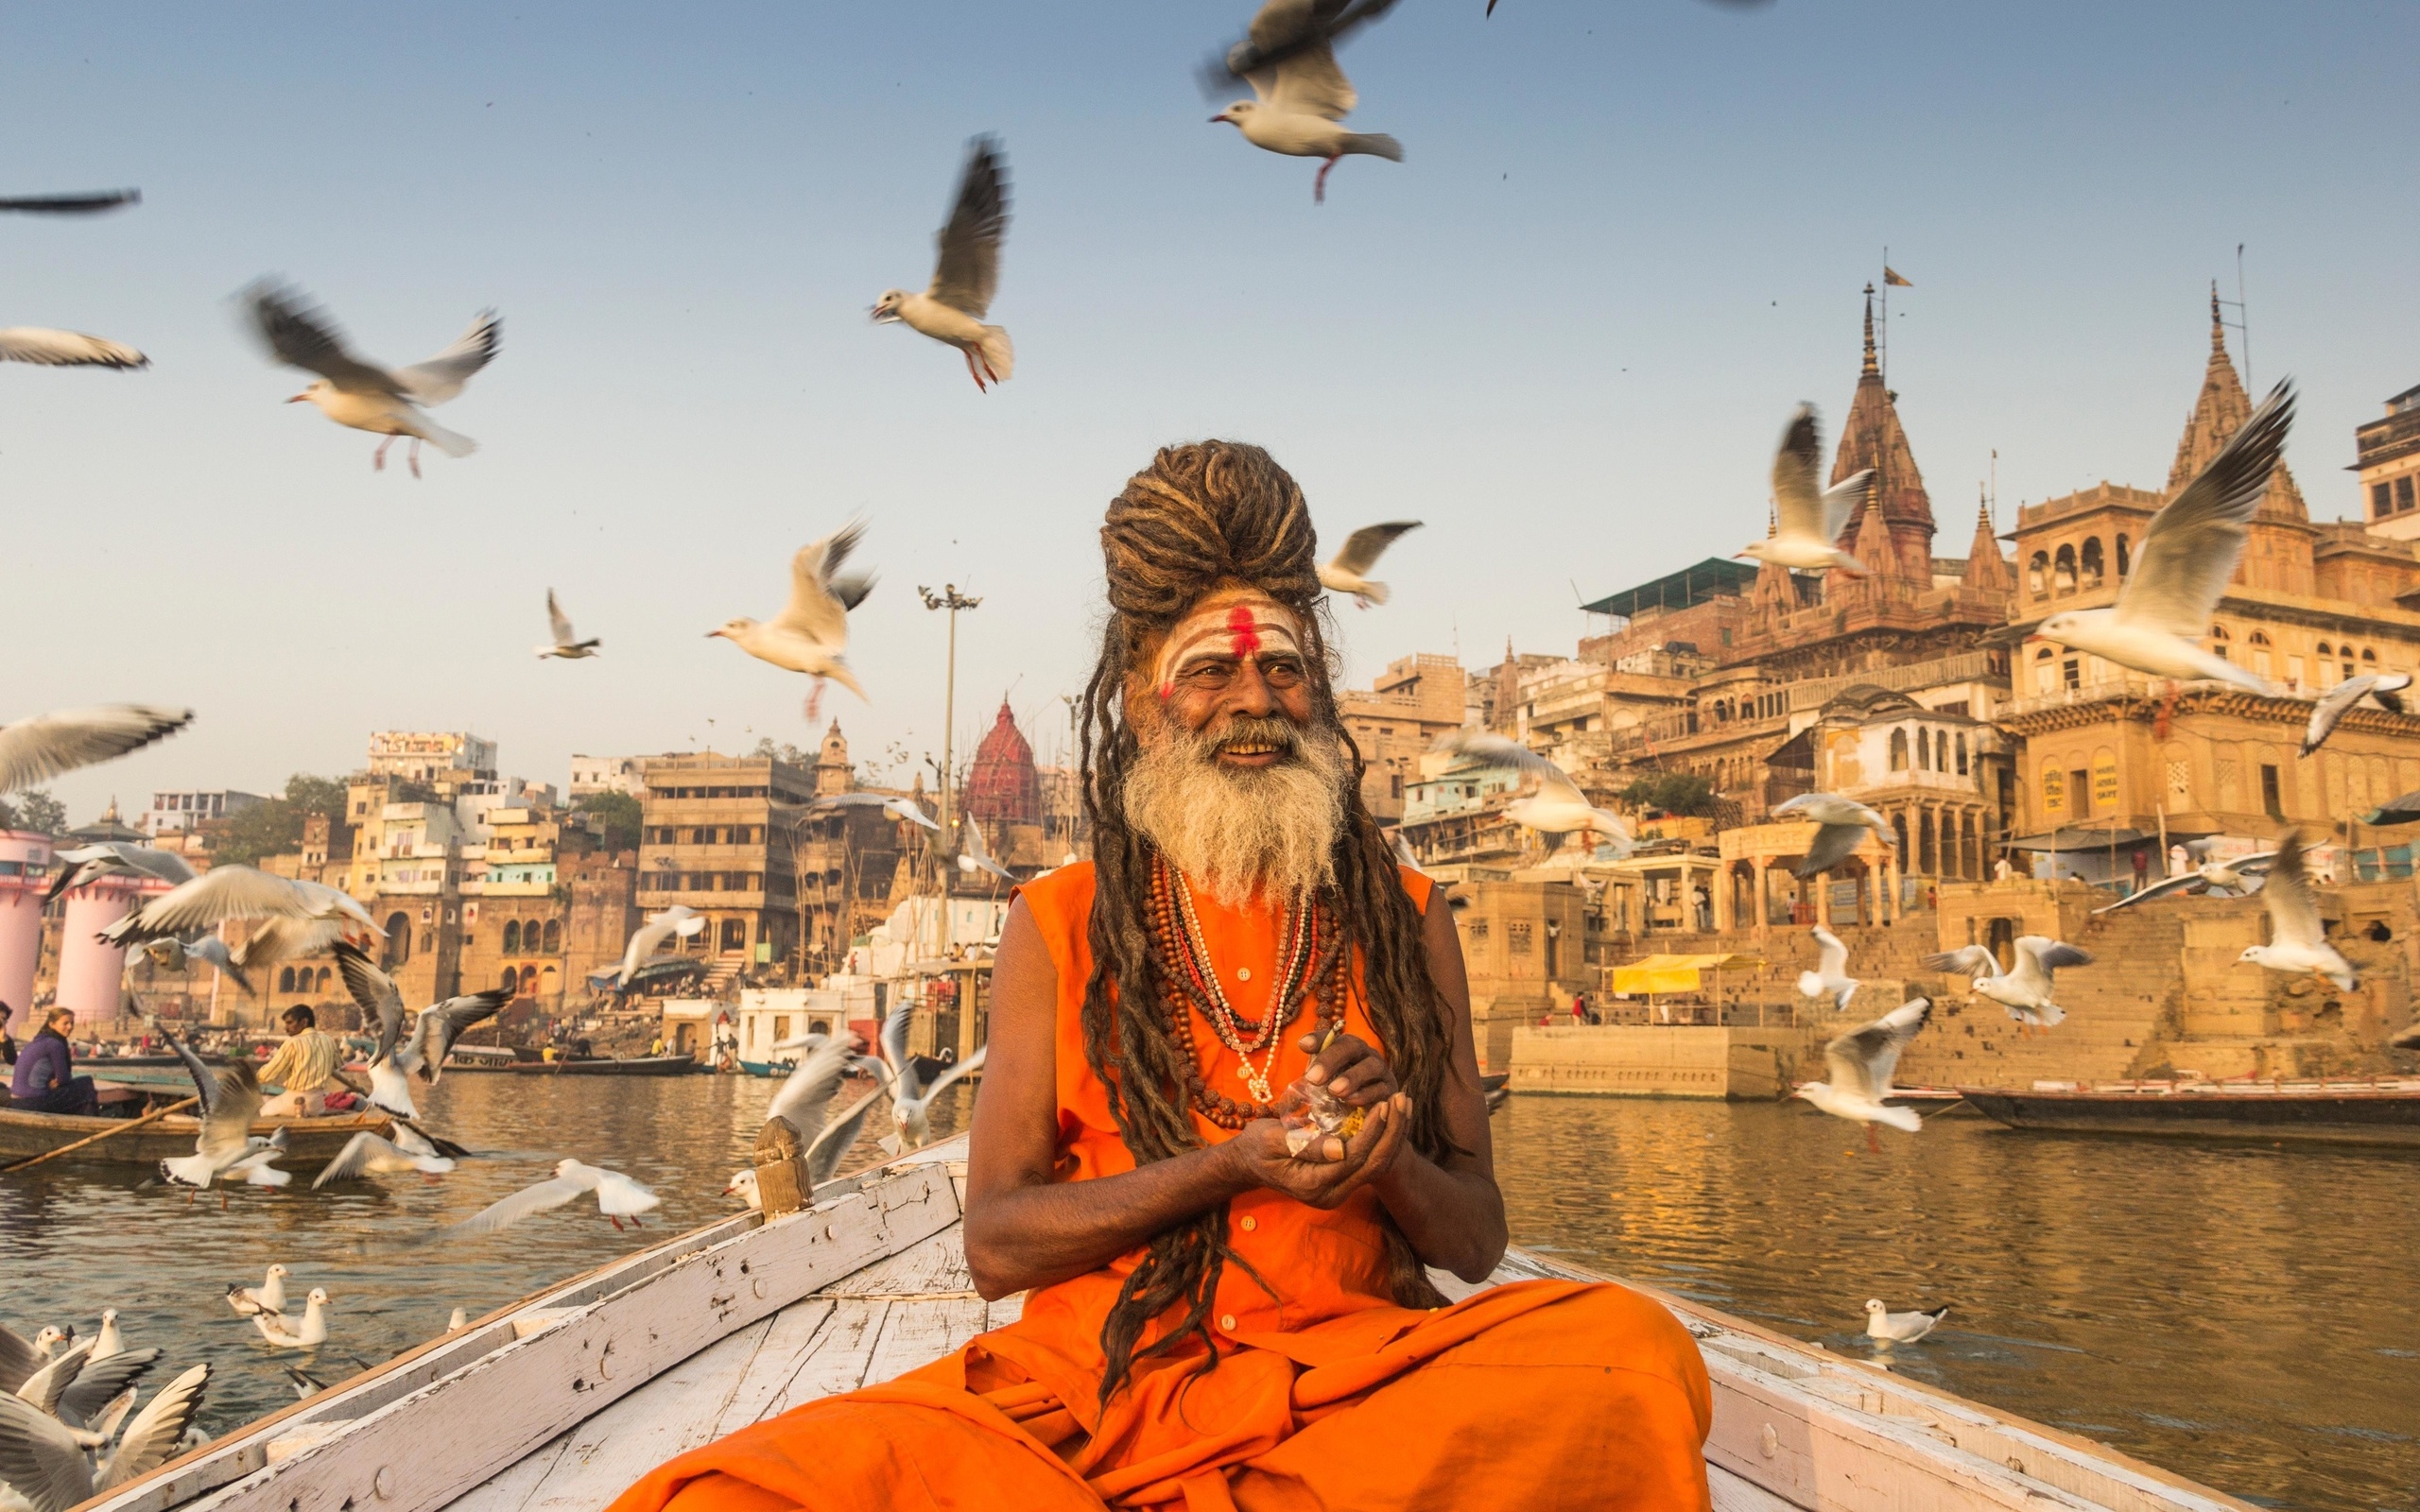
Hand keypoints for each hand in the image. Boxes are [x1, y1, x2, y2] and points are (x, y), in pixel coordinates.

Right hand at [1218, 1093, 1409, 1208]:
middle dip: (1392, 1132)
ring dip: (1392, 1135)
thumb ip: (1304, 1146)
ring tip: (1403, 1104)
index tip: (1384, 1102)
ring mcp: (1337, 1190)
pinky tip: (1391, 1116)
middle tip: (1402, 1099)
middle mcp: (1330, 1195)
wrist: (1248, 1163)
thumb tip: (1340, 1147)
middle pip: (1373, 1165)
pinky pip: (1368, 1162)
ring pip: (1375, 1165)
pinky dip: (1382, 1138)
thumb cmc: (1256, 1147)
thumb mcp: (1272, 1141)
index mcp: (1313, 1186)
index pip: (1354, 1158)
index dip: (1372, 1131)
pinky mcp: (1341, 1181)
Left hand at [1295, 1029, 1396, 1106]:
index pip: (1331, 1036)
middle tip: (1313, 1078)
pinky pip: (1380, 1088)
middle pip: (1351, 1046)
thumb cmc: (1341, 1094)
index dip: (1318, 1039)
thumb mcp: (1325, 1084)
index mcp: (1345, 1047)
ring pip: (1369, 1066)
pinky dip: (1365, 1094)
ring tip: (1334, 1091)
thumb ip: (1313, 1078)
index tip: (1303, 1045)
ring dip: (1351, 1078)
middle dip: (1331, 1060)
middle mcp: (1364, 1053)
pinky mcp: (1390, 1089)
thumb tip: (1290, 1091)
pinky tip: (1350, 1101)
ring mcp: (1380, 1069)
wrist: (1370, 1111)